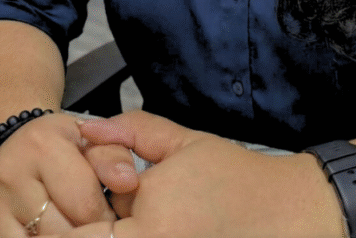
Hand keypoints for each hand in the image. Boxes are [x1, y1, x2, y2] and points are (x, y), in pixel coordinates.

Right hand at [0, 111, 138, 236]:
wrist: (11, 152)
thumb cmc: (60, 149)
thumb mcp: (90, 140)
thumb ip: (114, 156)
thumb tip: (128, 181)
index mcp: (40, 144)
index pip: (86, 203)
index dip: (106, 217)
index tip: (110, 217)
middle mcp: (7, 174)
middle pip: (63, 231)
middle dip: (86, 235)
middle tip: (95, 229)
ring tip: (76, 230)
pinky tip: (53, 235)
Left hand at [58, 110, 341, 237]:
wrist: (290, 216)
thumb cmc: (237, 180)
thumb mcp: (183, 143)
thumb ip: (131, 131)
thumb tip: (87, 129)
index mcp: (146, 232)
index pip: (74, 236)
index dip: (66, 218)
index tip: (70, 205)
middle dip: (81, 227)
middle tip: (88, 210)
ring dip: (104, 233)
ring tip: (117, 217)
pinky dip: (134, 237)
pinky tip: (150, 224)